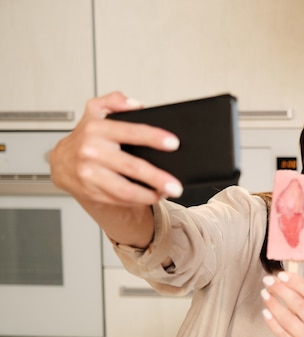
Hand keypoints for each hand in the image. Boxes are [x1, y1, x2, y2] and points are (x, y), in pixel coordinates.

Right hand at [49, 91, 182, 205]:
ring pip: (125, 189)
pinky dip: (138, 200)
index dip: (154, 138)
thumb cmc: (83, 137)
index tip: (173, 143)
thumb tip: (136, 104)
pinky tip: (151, 196)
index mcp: (98, 130)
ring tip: (166, 193)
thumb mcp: (94, 111)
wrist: (59, 162)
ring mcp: (91, 174)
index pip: (131, 132)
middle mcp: (93, 152)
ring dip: (150, 194)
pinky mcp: (91, 191)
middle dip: (158, 177)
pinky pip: (119, 199)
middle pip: (132, 166)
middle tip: (175, 184)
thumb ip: (114, 101)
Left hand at [261, 271, 303, 336]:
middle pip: (298, 305)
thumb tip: (282, 278)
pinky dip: (272, 322)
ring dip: (273, 304)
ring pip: (288, 319)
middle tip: (268, 281)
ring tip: (265, 294)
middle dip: (281, 290)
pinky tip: (266, 312)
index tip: (282, 274)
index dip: (296, 282)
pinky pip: (282, 334)